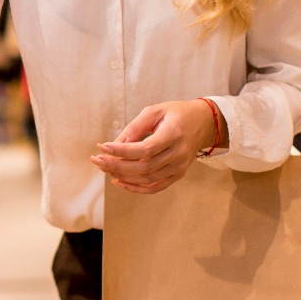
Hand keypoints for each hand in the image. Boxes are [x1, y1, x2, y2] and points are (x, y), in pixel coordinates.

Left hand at [91, 100, 220, 194]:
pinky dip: (135, 188)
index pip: (145, 149)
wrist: (203, 123)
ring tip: (104, 168)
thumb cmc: (175, 113)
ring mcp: (179, 167)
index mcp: (174, 134)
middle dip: (116, 165)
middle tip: (97, 159)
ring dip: (122, 176)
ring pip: (147, 179)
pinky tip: (118, 181)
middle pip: (144, 167)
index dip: (122, 151)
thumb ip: (135, 127)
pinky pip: (155, 187)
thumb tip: (116, 143)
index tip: (102, 146)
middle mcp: (179, 153)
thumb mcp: (155, 111)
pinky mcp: (177, 175)